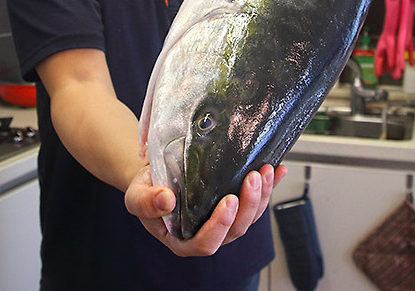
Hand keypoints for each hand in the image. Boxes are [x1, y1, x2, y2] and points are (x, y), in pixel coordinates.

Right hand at [125, 163, 286, 256]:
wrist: (154, 175)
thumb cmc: (146, 189)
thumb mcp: (136, 194)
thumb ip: (146, 202)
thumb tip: (166, 200)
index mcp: (184, 239)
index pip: (206, 243)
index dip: (220, 225)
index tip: (228, 201)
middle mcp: (208, 233)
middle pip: (236, 230)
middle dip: (248, 205)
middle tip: (252, 178)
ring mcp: (224, 220)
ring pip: (250, 216)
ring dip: (262, 195)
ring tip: (265, 171)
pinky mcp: (235, 204)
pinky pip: (256, 200)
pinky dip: (269, 185)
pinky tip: (278, 170)